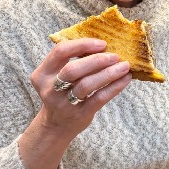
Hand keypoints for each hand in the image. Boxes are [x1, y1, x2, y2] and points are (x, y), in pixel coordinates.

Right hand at [20, 38, 130, 168]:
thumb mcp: (57, 76)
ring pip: (87, 85)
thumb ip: (71, 61)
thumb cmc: (62, 93)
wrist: (56, 125)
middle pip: (73, 69)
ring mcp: (64, 103)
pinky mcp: (80, 114)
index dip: (82, 44)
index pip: (60, 51)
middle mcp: (51, 89)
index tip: (101, 43)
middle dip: (96, 60)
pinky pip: (99, 98)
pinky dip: (115, 87)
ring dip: (109, 73)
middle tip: (115, 56)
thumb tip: (103, 45)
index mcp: (42, 74)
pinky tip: (125, 79)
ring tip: (124, 66)